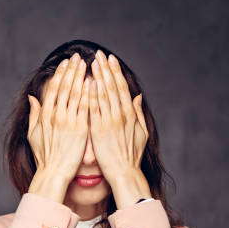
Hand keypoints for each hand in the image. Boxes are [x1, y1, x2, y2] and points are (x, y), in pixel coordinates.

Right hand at [26, 52, 89, 202]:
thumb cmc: (44, 156)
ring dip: (82, 77)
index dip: (60, 74)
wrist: (54, 173)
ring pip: (75, 93)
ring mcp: (68, 122)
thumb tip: (32, 98)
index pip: (53, 89)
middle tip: (78, 56)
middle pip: (65, 87)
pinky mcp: (80, 129)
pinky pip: (86, 107)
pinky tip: (94, 82)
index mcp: (45, 115)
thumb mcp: (33, 134)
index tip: (66, 62)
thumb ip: (34, 114)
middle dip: (72, 70)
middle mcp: (56, 116)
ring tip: (87, 64)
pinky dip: (89, 93)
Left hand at [89, 50, 151, 207]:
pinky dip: (90, 95)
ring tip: (91, 62)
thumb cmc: (131, 155)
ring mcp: (109, 121)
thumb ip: (138, 113)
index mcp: (130, 113)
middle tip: (98, 54)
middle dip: (105, 69)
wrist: (123, 173)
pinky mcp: (98, 130)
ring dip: (97, 76)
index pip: (121, 87)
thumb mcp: (141, 132)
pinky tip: (86, 83)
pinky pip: (93, 109)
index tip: (109, 59)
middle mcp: (120, 115)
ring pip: (103, 94)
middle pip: (112, 86)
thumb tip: (138, 97)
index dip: (115, 71)